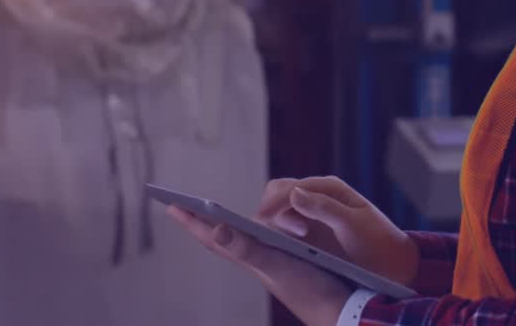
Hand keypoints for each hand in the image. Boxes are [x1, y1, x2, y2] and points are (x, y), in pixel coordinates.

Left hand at [167, 206, 350, 325]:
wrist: (344, 310)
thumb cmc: (312, 290)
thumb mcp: (278, 266)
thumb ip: (248, 248)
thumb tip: (216, 230)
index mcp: (251, 259)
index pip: (214, 238)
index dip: (193, 222)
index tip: (171, 205)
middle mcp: (260, 261)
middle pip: (225, 238)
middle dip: (205, 221)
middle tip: (186, 206)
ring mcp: (277, 263)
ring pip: (246, 240)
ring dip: (230, 225)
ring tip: (215, 215)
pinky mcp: (295, 263)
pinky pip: (269, 241)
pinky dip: (261, 230)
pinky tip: (266, 229)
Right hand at [256, 176, 418, 286]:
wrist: (393, 265)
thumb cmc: (377, 243)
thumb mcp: (352, 225)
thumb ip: (324, 208)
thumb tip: (294, 193)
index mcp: (330, 189)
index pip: (293, 187)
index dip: (275, 201)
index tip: (262, 218)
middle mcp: (318, 197)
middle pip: (281, 193)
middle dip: (271, 208)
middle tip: (278, 233)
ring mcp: (313, 214)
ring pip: (281, 210)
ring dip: (276, 222)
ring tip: (294, 240)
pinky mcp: (311, 232)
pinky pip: (287, 227)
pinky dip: (280, 233)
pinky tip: (289, 247)